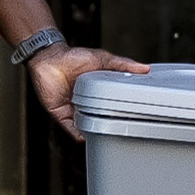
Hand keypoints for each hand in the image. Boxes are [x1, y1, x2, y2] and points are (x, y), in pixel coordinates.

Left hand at [28, 45, 148, 139]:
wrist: (49, 59)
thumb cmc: (72, 56)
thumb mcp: (103, 60)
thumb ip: (123, 65)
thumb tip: (144, 69)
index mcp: (97, 89)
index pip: (111, 103)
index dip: (121, 109)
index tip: (133, 116)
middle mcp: (86, 101)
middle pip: (99, 116)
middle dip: (108, 124)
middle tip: (121, 130)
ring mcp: (73, 108)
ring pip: (85, 124)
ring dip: (93, 130)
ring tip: (105, 137)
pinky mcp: (60, 113)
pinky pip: (70, 127)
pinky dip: (77, 133)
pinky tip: (85, 137)